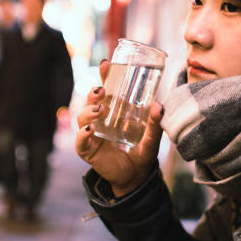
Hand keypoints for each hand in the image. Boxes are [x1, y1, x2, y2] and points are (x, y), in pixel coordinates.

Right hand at [75, 59, 163, 195]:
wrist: (135, 177)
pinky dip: (82, 134)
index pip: (106, 89)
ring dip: (89, 111)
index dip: (104, 76)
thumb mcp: (152, 138)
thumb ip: (155, 124)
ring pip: (82, 118)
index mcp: (113, 111)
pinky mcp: (88, 150)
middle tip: (102, 90)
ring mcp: (91, 134)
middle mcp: (99, 120)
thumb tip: (159, 106)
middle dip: (93, 93)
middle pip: (90, 101)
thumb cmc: (142, 153)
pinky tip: (90, 129)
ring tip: (100, 110)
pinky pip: (80, 141)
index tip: (106, 64)